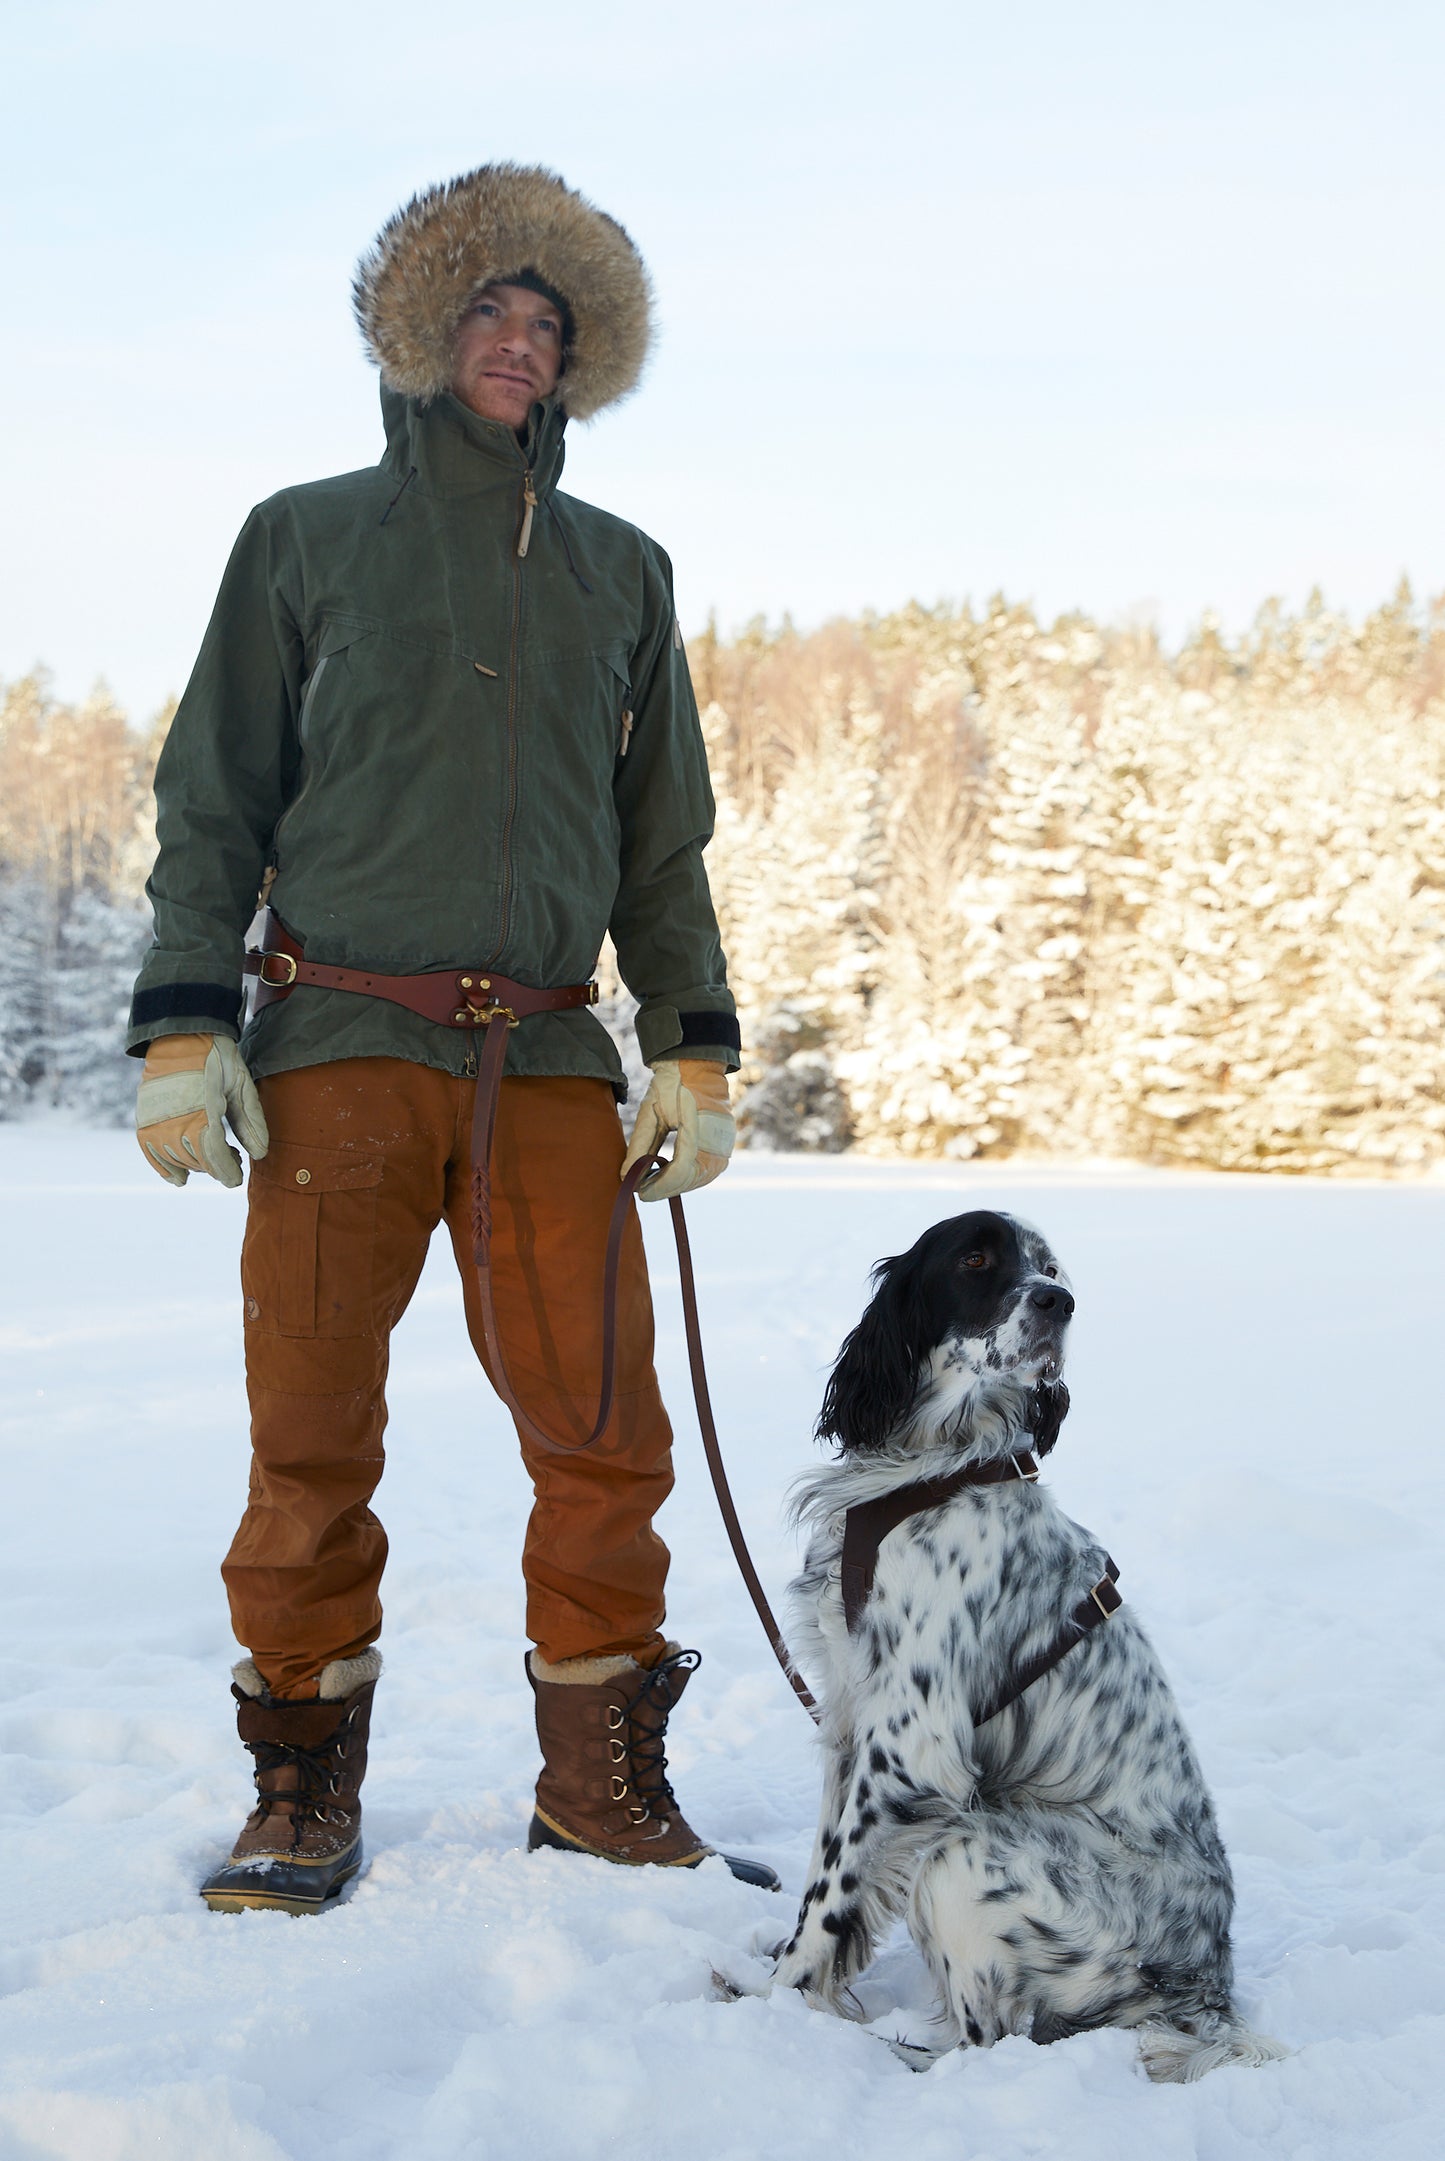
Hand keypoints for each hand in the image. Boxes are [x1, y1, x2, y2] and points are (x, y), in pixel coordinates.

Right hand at [135, 1033, 269, 1187]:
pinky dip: (164, 1169)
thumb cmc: (216, 1058)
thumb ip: (250, 1119)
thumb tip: (260, 1153)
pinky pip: (151, 1153)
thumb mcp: (241, 1083)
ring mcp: (156, 1120)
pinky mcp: (144, 1118)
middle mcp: (174, 1119)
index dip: (226, 1172)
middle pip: (197, 1161)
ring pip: (177, 1160)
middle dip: (217, 1166)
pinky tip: (179, 1179)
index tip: (237, 1179)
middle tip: (233, 1157)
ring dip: (197, 1166)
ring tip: (215, 1156)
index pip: (214, 1155)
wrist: (180, 1035)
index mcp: (202, 1109)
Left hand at [621, 1059, 733, 1200]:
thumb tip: (626, 1176)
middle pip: (693, 1178)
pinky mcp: (724, 1144)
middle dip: (666, 1188)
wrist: (697, 1066)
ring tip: (652, 1184)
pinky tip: (668, 1175)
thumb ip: (640, 1144)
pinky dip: (688, 1177)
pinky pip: (708, 1170)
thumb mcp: (650, 1111)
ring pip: (702, 1178)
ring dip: (677, 1185)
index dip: (659, 1185)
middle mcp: (719, 1139)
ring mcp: (725, 1143)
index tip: (639, 1191)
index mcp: (699, 1127)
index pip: (681, 1169)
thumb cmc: (671, 1084)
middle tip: (641, 1190)